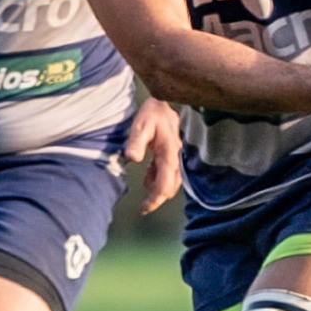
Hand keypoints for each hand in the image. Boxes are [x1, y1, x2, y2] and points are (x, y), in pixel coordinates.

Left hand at [124, 97, 181, 213]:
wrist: (165, 103)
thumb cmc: (152, 114)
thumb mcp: (141, 125)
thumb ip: (137, 142)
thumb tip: (133, 158)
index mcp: (169, 154)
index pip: (164, 184)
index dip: (155, 200)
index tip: (144, 208)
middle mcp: (176, 159)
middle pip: (171, 188)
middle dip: (157, 198)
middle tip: (143, 206)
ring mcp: (177, 157)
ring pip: (171, 182)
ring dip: (158, 187)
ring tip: (145, 181)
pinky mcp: (174, 155)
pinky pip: (169, 174)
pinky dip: (159, 178)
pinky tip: (149, 172)